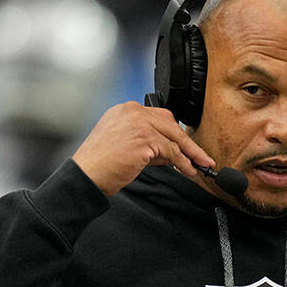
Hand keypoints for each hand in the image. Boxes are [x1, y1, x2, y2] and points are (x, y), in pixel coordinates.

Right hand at [71, 102, 215, 195]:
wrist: (85, 175)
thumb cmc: (99, 165)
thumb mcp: (126, 147)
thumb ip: (149, 144)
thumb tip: (174, 153)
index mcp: (124, 110)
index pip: (158, 117)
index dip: (173, 133)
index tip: (185, 146)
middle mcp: (132, 111)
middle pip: (170, 123)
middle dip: (188, 142)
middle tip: (201, 157)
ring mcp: (138, 123)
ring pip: (174, 137)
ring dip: (190, 154)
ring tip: (199, 166)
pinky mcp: (144, 139)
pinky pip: (171, 151)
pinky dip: (183, 162)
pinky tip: (188, 170)